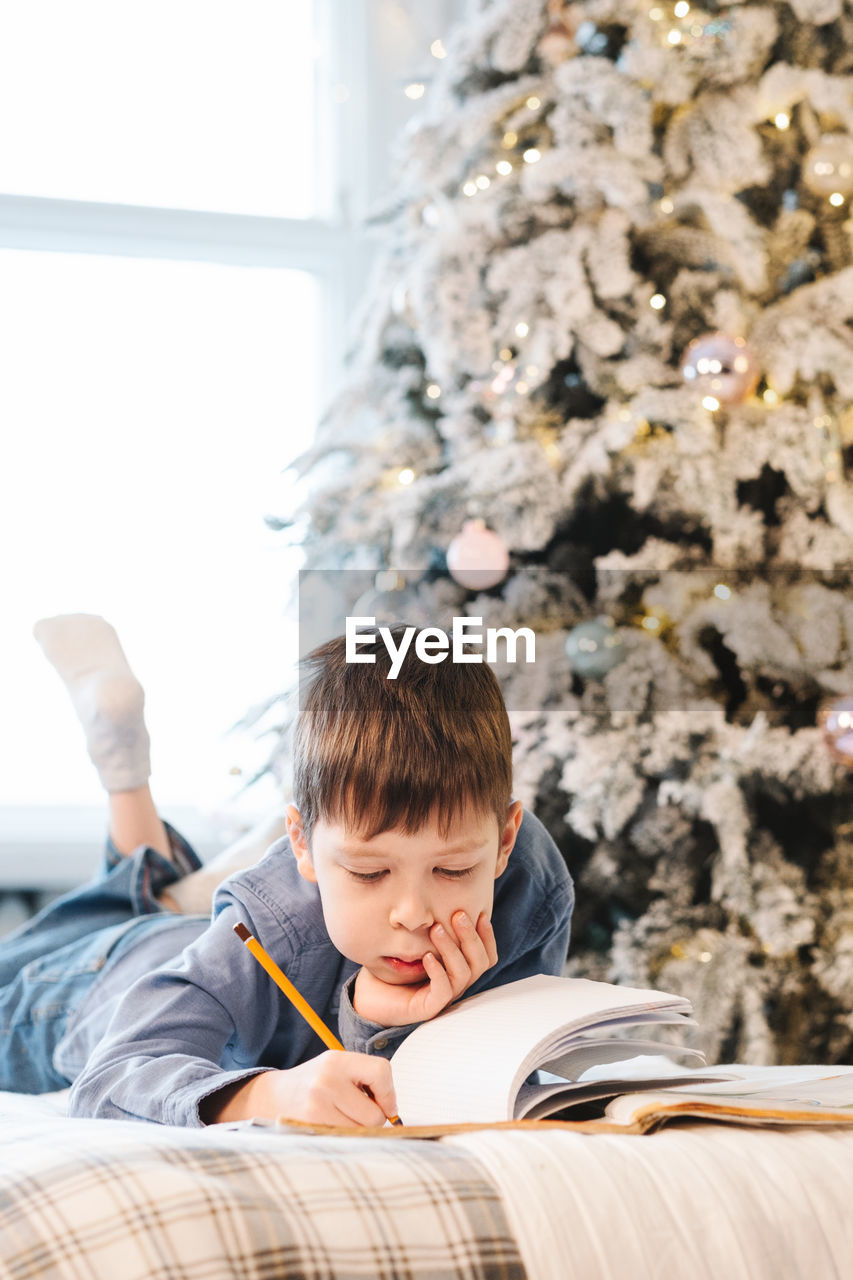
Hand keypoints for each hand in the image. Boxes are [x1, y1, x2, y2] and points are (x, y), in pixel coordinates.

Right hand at [202, 1051, 396, 1126]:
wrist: (272, 1098)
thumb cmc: (315, 1083)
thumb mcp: (337, 1068)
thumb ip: (366, 1079)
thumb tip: (393, 1112)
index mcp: (337, 1060)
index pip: (381, 1072)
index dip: (389, 1093)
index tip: (385, 1103)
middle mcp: (327, 1081)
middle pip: (375, 1114)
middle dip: (372, 1118)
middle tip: (356, 1112)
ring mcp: (317, 1107)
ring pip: (362, 1132)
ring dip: (358, 1130)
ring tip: (340, 1118)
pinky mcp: (311, 1129)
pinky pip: (346, 1141)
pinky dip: (345, 1138)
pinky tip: (332, 1127)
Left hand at [353, 910, 497, 1026]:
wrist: (372, 996)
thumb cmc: (396, 967)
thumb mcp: (419, 941)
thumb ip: (434, 925)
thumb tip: (443, 893)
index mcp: (459, 969)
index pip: (486, 956)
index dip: (487, 936)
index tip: (480, 914)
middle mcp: (456, 983)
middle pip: (480, 963)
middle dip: (471, 937)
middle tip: (458, 915)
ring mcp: (444, 996)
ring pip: (463, 974)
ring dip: (452, 948)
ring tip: (436, 929)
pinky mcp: (429, 1007)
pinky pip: (442, 991)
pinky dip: (438, 972)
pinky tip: (426, 956)